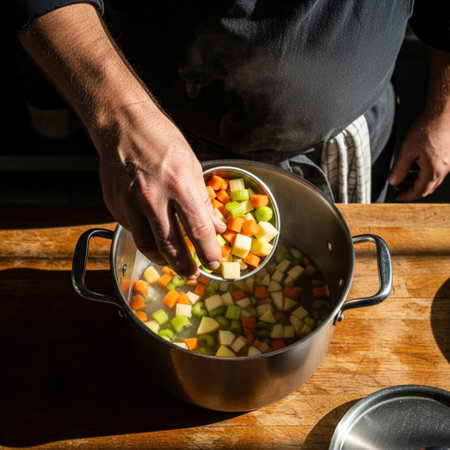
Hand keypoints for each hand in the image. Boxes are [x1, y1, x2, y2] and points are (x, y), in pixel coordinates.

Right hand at [95, 101, 225, 277]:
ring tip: (173, 263)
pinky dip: (146, 238)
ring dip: (163, 260)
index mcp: (178, 185)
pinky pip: (133, 231)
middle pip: (171, 246)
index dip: (208, 252)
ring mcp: (129, 203)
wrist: (122, 124)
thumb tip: (217, 226)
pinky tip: (154, 234)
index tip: (215, 264)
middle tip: (193, 275)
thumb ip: (204, 200)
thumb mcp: (192, 165)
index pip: (198, 230)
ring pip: (147, 246)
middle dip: (185, 266)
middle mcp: (152, 198)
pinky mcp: (114, 205)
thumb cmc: (161, 139)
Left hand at [388, 114, 449, 200]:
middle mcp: (444, 169)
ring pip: (431, 179)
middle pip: (427, 187)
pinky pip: (436, 170)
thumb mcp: (407, 150)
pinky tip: (414, 166)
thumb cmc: (428, 128)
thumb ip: (399, 169)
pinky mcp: (448, 156)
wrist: (444, 112)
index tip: (397, 197)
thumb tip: (393, 181)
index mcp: (434, 170)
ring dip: (417, 180)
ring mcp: (448, 163)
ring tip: (403, 177)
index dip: (407, 196)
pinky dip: (424, 172)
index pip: (419, 191)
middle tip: (399, 189)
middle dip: (411, 189)